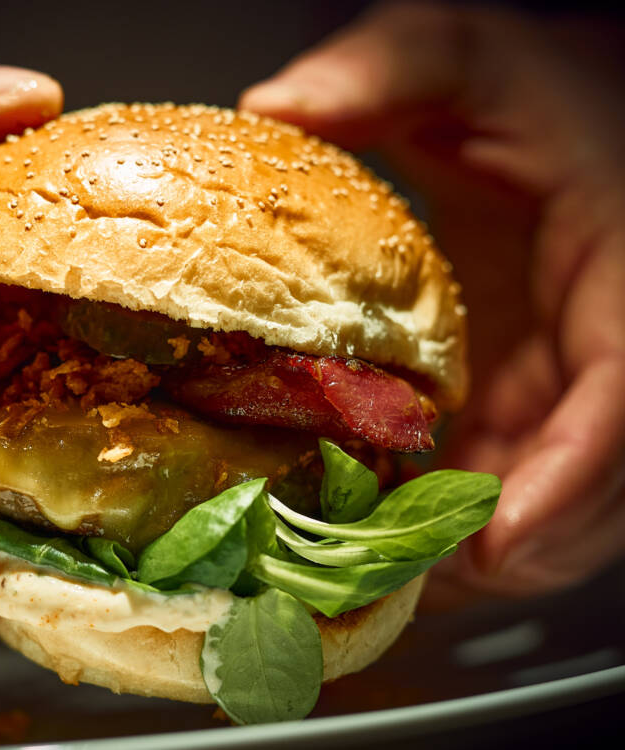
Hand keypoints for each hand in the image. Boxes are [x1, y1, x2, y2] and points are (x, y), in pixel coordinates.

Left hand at [240, 2, 624, 603]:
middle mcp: (603, 343)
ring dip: (469, 552)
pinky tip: (380, 535)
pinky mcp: (531, 395)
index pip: (623, 396)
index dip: (571, 479)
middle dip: (508, 550)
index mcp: (619, 272)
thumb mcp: (464, 53)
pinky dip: (450, 517)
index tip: (501, 542)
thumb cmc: (533, 84)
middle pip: (591, 484)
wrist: (565, 109)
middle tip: (405, 590)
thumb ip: (386, 67)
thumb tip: (279, 104)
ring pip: (549, 500)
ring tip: (378, 584)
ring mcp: (569, 379)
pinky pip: (506, 477)